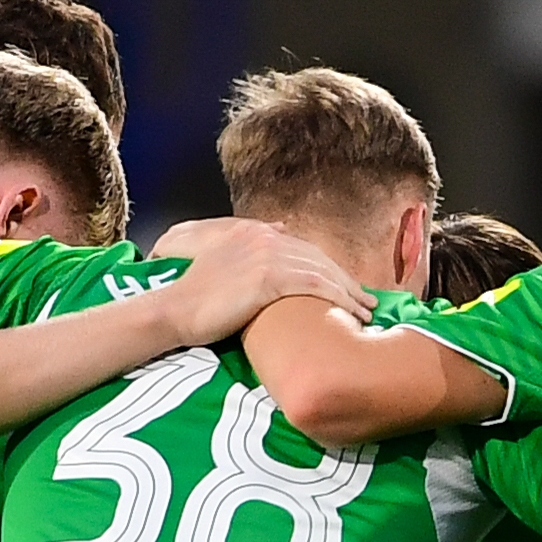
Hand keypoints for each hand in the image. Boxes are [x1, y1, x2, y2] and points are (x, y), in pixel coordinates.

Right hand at [158, 219, 374, 343]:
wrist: (173, 309)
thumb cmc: (193, 295)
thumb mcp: (219, 257)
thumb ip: (249, 241)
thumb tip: (281, 227)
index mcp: (253, 231)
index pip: (302, 248)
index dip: (328, 267)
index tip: (346, 285)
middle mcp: (263, 237)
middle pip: (318, 258)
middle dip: (346, 279)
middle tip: (368, 299)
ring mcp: (266, 255)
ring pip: (322, 271)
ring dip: (350, 292)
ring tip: (368, 311)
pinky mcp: (267, 277)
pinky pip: (315, 286)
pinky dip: (339, 299)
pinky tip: (353, 314)